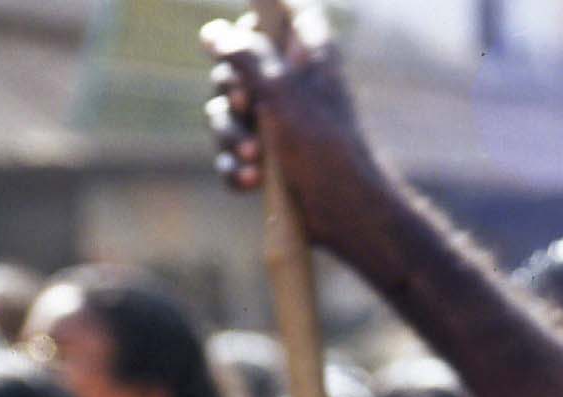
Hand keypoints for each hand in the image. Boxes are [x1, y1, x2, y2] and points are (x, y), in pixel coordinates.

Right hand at [200, 4, 384, 247]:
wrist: (345, 211)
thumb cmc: (323, 145)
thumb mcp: (281, 91)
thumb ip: (246, 55)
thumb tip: (217, 32)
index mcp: (309, 56)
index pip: (286, 11)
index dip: (260, 13)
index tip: (242, 33)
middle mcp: (292, 84)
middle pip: (235, 65)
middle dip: (231, 89)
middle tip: (246, 105)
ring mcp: (278, 123)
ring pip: (227, 113)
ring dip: (232, 135)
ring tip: (254, 157)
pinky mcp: (269, 159)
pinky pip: (232, 153)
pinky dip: (236, 166)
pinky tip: (251, 180)